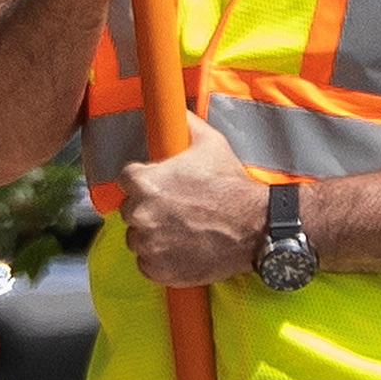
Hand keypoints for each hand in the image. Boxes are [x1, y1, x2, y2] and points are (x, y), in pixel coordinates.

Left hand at [117, 127, 263, 286]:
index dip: (143, 181)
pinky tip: (181, 249)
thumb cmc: (230, 185)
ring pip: (137, 238)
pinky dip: (160, 259)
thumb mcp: (209, 143)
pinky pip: (147, 263)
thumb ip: (185, 124)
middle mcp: (140, 214)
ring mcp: (149, 245)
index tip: (159, 186)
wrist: (254, 226)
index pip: (125, 179)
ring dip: (152, 235)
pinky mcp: (158, 270)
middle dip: (147, 208)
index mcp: (145, 182)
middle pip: (130, 210)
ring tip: (180, 231)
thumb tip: (173, 110)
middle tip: (175, 209)